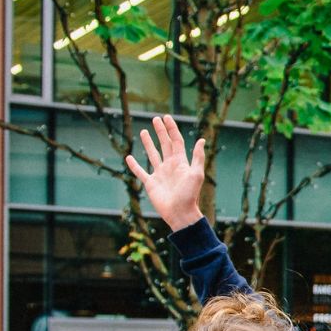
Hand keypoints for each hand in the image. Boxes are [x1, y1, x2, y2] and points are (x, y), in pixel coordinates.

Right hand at [127, 114, 206, 231]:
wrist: (180, 213)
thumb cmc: (190, 195)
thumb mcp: (196, 174)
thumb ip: (197, 157)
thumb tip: (201, 140)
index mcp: (181, 162)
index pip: (176, 141)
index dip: (172, 129)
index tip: (166, 117)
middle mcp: (170, 166)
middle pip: (165, 144)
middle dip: (160, 131)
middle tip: (155, 119)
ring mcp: (160, 174)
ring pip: (152, 154)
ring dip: (148, 143)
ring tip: (143, 131)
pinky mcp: (150, 183)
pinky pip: (140, 172)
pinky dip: (134, 165)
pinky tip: (129, 157)